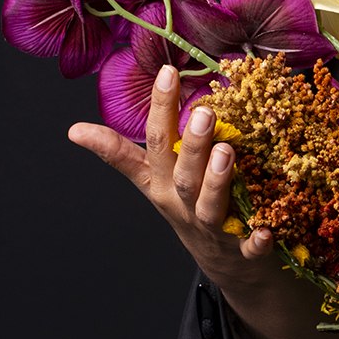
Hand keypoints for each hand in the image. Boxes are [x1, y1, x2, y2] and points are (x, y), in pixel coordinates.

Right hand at [67, 64, 338, 338]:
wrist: (225, 267)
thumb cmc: (187, 210)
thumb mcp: (153, 182)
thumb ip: (121, 154)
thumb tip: (73, 130)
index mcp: (162, 184)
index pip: (155, 142)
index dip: (159, 109)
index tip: (167, 72)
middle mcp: (184, 205)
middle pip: (183, 175)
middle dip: (191, 146)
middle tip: (203, 113)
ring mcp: (212, 229)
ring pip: (210, 206)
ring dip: (217, 181)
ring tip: (225, 152)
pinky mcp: (242, 251)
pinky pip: (248, 248)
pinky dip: (256, 241)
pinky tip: (265, 231)